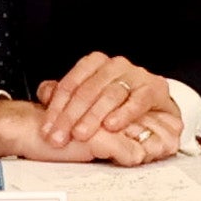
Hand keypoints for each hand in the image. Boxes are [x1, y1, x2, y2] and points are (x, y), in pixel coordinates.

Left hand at [24, 51, 200, 165]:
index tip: (47, 130)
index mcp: (96, 64)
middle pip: (88, 90)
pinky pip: (138, 100)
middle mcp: (115, 65)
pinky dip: (124, 113)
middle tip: (60, 137)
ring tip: (81, 133)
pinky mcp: (155, 88)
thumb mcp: (88, 100)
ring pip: (110, 94)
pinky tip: (112, 125)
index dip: (56, 109)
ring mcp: (137, 75)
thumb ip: (65, 95)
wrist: (156, 107)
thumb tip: (44, 93)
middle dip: (70, 116)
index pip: (71, 84)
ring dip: (94, 116)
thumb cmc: (119, 104)